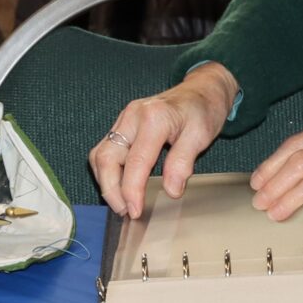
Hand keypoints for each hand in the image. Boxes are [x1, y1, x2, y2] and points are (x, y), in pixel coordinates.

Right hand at [92, 62, 238, 219]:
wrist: (201, 90)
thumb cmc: (203, 110)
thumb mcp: (201, 136)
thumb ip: (182, 162)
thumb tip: (170, 190)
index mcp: (153, 119)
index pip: (135, 162)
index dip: (132, 190)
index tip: (135, 212)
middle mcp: (132, 117)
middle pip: (106, 157)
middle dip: (110, 188)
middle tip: (124, 211)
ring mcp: (123, 119)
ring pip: (100, 154)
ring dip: (105, 181)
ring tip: (120, 202)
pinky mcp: (121, 124)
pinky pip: (105, 149)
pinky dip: (108, 171)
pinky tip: (118, 185)